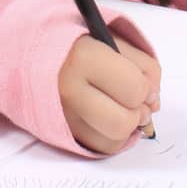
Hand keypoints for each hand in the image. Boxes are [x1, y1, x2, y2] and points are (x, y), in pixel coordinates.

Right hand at [59, 35, 160, 154]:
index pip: (135, 89)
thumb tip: (154, 100)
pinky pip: (100, 148)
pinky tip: (110, 118)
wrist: (33, 51)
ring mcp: (62, 114)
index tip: (143, 82)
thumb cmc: (79, 43)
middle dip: (138, 112)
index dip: (147, 88)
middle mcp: (68, 90)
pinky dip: (113, 136)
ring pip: (113, 139)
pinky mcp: (61, 131)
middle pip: (123, 122)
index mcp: (83, 58)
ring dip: (127, 127)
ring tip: (121, 108)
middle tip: (136, 100)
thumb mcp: (114, 39)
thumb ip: (144, 66)